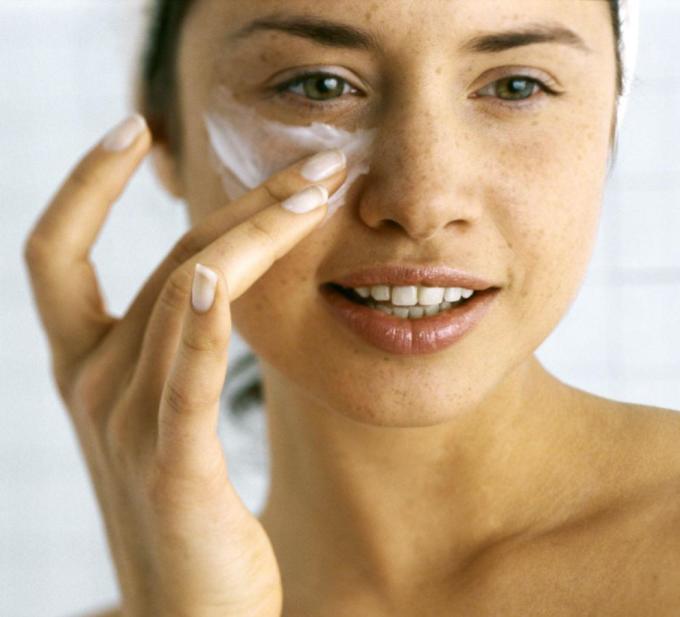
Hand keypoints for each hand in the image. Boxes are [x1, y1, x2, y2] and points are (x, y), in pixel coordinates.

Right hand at [22, 114, 346, 616]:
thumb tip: (217, 286)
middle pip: (163, 260)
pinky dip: (204, 320)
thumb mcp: (169, 422)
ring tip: (317, 192)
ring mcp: (126, 426)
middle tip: (318, 164)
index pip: (53, 253)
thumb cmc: (191, 519)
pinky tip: (228, 273)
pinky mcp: (173, 468)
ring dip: (253, 234)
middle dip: (241, 201)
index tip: (134, 125)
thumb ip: (179, 355)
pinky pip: (185, 376)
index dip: (85, 184)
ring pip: (184, 295)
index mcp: (86, 372)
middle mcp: (92, 388)